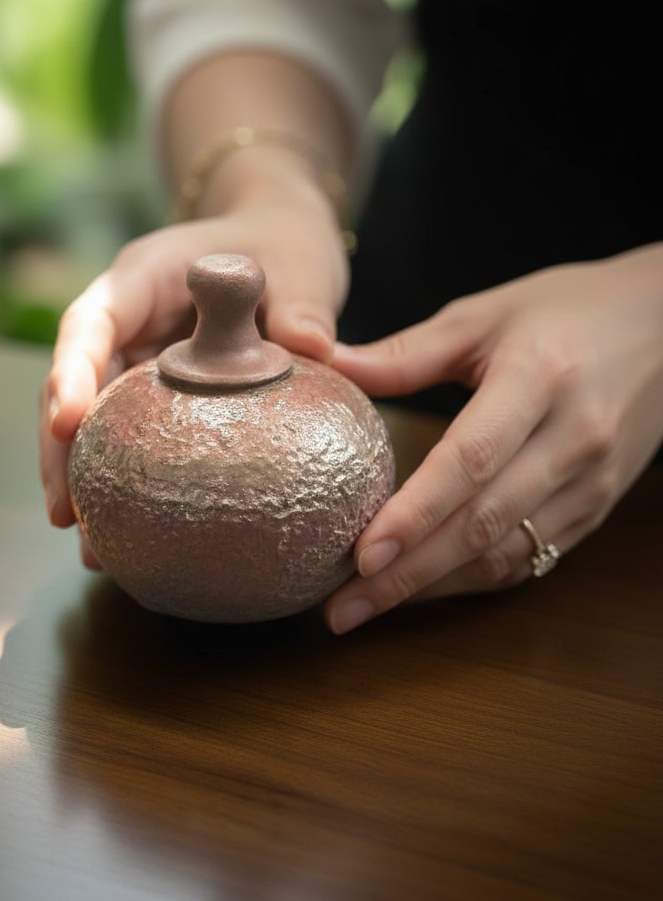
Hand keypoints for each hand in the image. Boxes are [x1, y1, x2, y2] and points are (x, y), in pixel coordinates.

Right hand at [39, 191, 348, 565]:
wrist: (279, 243)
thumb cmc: (283, 243)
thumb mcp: (299, 262)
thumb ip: (302, 303)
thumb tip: (313, 351)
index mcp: (143, 278)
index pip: (91, 323)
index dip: (70, 371)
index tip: (67, 422)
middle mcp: (125, 322)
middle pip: (74, 384)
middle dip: (60, 451)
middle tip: (66, 515)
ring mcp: (135, 360)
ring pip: (93, 422)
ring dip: (87, 481)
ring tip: (93, 550)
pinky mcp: (155, 393)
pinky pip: (132, 438)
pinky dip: (128, 483)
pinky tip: (134, 537)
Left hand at [325, 244, 662, 632]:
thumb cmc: (568, 310)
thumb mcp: (485, 315)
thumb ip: (406, 351)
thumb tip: (325, 364)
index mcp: (538, 379)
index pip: (472, 460)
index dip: (415, 513)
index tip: (359, 555)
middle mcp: (572, 439)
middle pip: (483, 524)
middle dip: (406, 576)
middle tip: (338, 610)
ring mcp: (590, 482)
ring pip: (506, 554)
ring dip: (432, 589)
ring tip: (364, 608)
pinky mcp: (596, 508)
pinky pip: (529, 557)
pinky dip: (471, 581)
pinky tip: (421, 590)